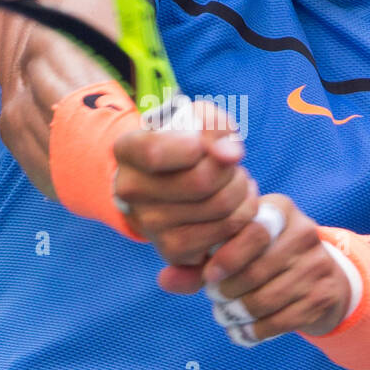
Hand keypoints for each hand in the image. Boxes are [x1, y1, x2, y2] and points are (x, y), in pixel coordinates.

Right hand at [112, 101, 260, 265]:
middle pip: (201, 182)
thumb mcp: (196, 120)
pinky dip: (243, 216)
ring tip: (236, 183)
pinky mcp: (172, 250)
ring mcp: (150, 225)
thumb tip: (229, 155)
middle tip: (233, 166)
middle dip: (231, 170)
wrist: (169, 185)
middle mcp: (131, 191)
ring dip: (242, 192)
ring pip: (220, 208)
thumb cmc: (186, 144)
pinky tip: (236, 206)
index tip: (205, 144)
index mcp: (127, 151)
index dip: (195, 146)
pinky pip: (225, 233)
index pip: (155, 152)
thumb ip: (213, 125)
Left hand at [158, 193, 349, 341]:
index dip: (227, 257)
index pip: (252, 231)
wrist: (319, 277)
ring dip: (238, 314)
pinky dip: (255, 332)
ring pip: (266, 299)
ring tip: (225, 316)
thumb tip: (165, 280)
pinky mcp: (323, 296)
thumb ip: (198, 263)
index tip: (210, 276)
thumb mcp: (236, 249)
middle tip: (215, 300)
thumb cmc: (263, 257)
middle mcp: (304, 233)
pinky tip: (242, 332)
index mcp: (279, 210)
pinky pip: (281, 321)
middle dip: (228, 292)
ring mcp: (318, 265)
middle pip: (256, 270)